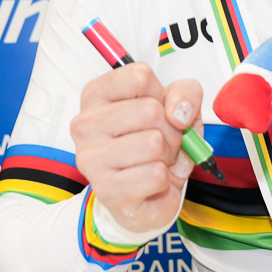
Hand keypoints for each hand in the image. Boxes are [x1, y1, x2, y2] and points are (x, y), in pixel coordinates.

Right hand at [70, 62, 202, 233]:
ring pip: (154, 143)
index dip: (162, 95)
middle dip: (170, 130)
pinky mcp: (106, 189)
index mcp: (97, 95)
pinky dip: (164, 180)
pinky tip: (149, 181)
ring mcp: (92, 158)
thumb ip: (185, 94)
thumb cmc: (153, 144)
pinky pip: (156, 175)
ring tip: (154, 160)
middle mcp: (86, 124)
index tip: (158, 109)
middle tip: (160, 142)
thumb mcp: (176, 109)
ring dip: (167, 155)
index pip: (139, 77)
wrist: (144, 194)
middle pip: (150, 111)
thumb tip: (178, 111)